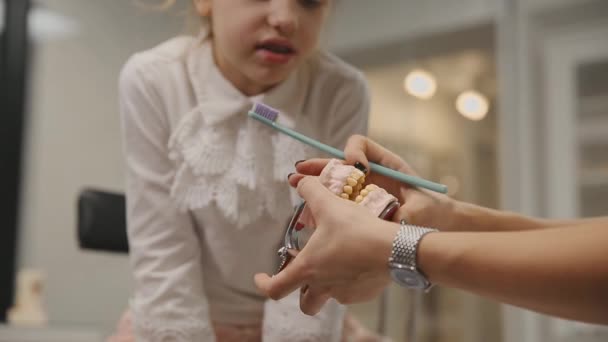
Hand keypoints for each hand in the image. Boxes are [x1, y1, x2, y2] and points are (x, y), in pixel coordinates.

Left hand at [254, 176, 397, 314]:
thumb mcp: (329, 204)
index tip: (260, 277)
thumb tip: (300, 181)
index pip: (276, 288)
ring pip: (330, 296)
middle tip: (304, 277)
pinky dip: (350, 280)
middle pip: (306, 305)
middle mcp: (324, 286)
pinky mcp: (365, 293)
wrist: (394, 248)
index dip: (264, 284)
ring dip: (328, 283)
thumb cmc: (356, 229)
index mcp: (308, 268)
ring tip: (337, 261)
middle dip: (301, 294)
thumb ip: (311, 191)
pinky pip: (352, 291)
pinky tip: (359, 261)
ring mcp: (345, 293)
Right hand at [289, 135, 456, 229]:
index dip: (353, 152)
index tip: (356, 167)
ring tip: (297, 185)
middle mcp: (371, 176)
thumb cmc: (432, 213)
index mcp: (385, 165)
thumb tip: (381, 215)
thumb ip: (400, 206)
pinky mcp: (358, 211)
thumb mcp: (420, 206)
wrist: (438, 229)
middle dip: (318, 166)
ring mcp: (363, 193)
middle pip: (339, 163)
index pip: (360, 145)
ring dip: (314, 183)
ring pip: (334, 183)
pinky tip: (309, 212)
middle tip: (299, 171)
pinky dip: (322, 205)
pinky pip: (336, 204)